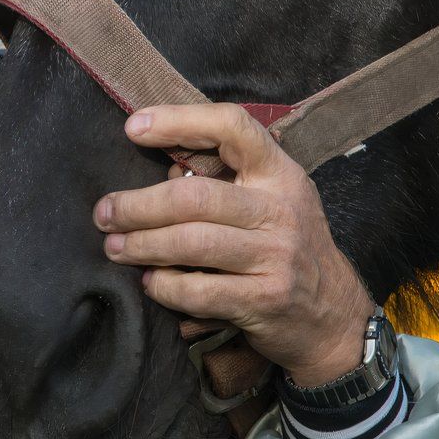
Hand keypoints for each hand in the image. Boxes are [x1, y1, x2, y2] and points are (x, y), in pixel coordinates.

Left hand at [93, 103, 374, 386]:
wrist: (334, 317)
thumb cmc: (287, 248)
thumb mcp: (273, 201)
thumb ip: (227, 179)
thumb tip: (162, 167)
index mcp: (280, 174)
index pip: (232, 127)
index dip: (179, 121)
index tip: (133, 128)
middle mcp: (281, 210)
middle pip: (194, 196)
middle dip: (138, 205)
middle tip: (105, 213)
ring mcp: (275, 257)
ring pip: (191, 243)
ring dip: (142, 245)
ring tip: (114, 246)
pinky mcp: (264, 300)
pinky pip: (199, 291)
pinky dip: (165, 286)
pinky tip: (150, 282)